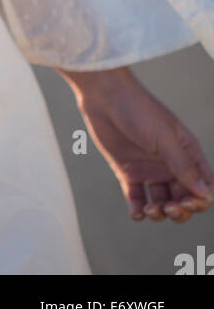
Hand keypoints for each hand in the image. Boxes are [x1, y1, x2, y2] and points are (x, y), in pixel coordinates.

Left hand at [59, 66, 213, 222]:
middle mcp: (170, 164)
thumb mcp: (165, 137)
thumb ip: (183, 166)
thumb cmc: (139, 109)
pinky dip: (138, 210)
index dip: (199, 200)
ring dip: (159, 212)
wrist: (104, 96)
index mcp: (186, 153)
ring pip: (162, 203)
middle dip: (179, 210)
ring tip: (149, 209)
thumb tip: (205, 194)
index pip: (203, 186)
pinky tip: (137, 212)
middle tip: (167, 208)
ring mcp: (149, 169)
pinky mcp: (128, 172)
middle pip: (183, 199)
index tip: (186, 202)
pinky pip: (137, 198)